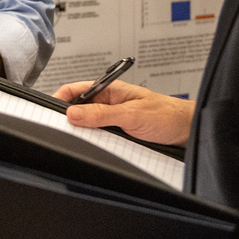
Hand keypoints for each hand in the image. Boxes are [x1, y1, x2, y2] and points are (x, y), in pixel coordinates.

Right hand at [53, 80, 193, 145]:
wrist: (188, 132)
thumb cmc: (167, 115)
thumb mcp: (131, 114)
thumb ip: (101, 114)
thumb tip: (73, 114)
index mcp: (109, 91)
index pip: (76, 90)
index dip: (60, 99)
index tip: (50, 113)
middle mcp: (109, 104)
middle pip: (79, 110)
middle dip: (70, 120)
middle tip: (64, 132)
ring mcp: (113, 120)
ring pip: (89, 126)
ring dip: (85, 134)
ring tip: (82, 141)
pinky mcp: (119, 135)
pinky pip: (100, 138)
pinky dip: (95, 143)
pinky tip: (96, 148)